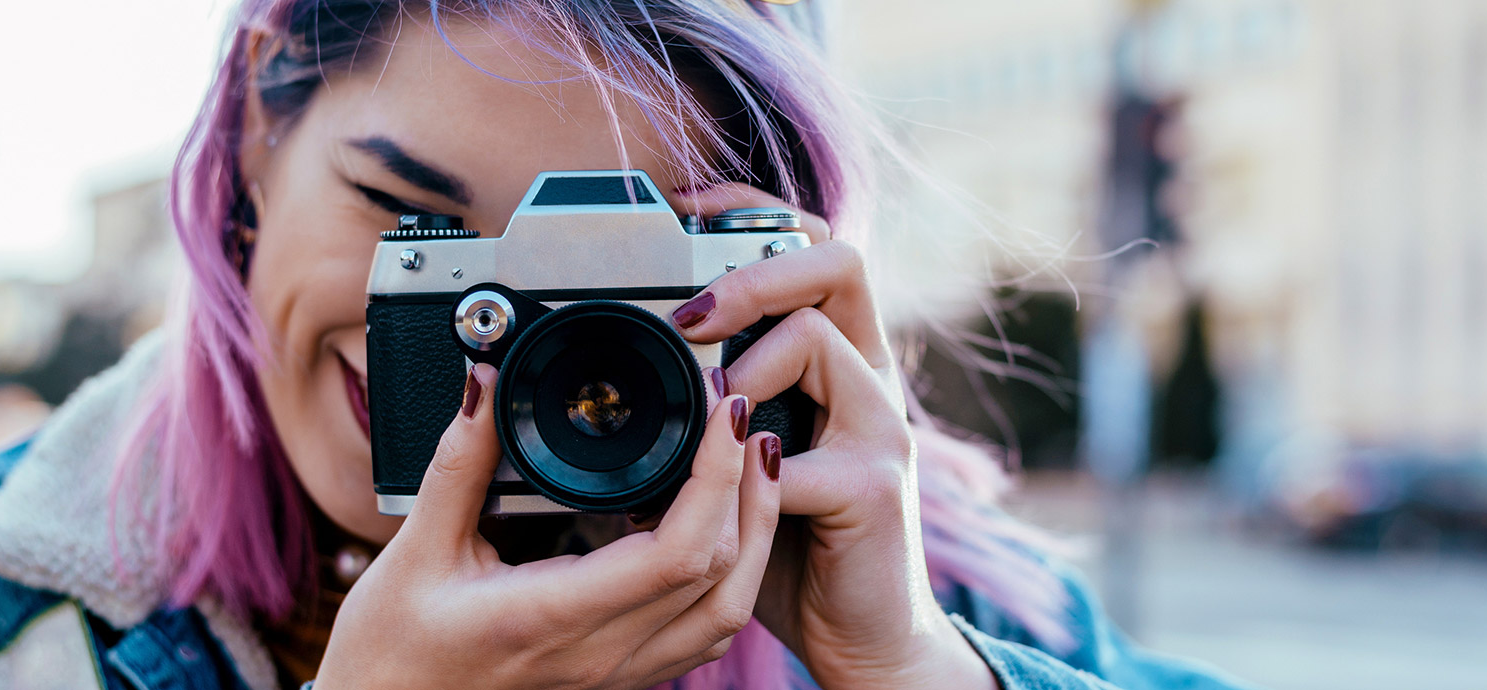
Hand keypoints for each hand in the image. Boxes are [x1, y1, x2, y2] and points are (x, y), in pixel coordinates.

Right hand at [318, 364, 781, 688]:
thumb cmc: (390, 653)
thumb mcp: (413, 550)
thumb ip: (459, 462)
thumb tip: (485, 383)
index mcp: (552, 616)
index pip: (677, 552)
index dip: (717, 476)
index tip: (720, 411)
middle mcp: (598, 655)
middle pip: (723, 577)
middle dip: (748, 489)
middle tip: (740, 414)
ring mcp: (615, 675)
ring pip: (727, 612)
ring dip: (754, 535)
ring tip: (750, 464)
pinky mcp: (617, 679)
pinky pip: (702, 634)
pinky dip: (730, 576)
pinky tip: (716, 527)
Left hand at [670, 186, 998, 689]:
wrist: (863, 639)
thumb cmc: (795, 550)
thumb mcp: (736, 468)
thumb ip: (699, 421)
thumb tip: (605, 391)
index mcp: (839, 361)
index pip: (816, 245)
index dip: (755, 213)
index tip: (686, 206)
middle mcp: (870, 379)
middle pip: (839, 259)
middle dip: (753, 269)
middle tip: (689, 316)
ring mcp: (880, 428)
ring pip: (815, 335)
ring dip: (742, 365)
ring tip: (708, 414)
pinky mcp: (874, 486)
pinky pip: (801, 450)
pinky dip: (746, 464)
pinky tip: (725, 485)